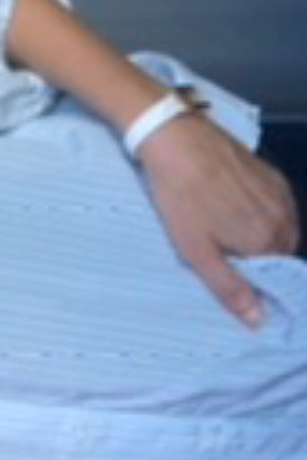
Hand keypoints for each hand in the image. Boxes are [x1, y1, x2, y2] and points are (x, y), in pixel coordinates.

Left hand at [137, 113, 300, 328]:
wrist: (177, 139)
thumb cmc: (182, 198)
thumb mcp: (198, 252)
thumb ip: (230, 288)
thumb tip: (259, 320)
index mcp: (268, 241)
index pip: (273, 279)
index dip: (253, 284)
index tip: (231, 282)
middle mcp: (283, 218)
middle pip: (278, 255)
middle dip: (256, 261)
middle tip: (221, 257)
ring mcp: (279, 193)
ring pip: (277, 231)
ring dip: (258, 239)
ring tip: (223, 234)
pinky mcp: (269, 173)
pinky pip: (275, 207)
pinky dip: (260, 216)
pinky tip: (232, 212)